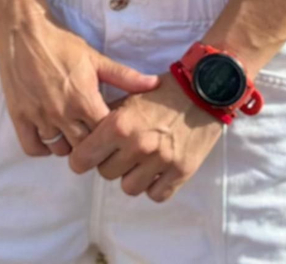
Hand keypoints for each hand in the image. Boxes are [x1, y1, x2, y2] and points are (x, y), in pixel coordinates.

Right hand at [0, 0, 160, 160]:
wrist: (23, 31)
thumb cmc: (60, 43)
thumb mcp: (95, 58)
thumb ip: (125, 77)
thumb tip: (155, 84)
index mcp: (84, 100)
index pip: (106, 136)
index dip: (111, 136)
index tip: (111, 130)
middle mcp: (62, 113)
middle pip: (84, 148)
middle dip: (92, 145)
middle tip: (93, 137)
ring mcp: (40, 116)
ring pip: (60, 149)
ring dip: (68, 145)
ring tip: (71, 133)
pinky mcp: (19, 116)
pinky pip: (33, 147)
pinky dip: (43, 147)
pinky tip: (50, 136)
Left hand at [66, 77, 224, 201]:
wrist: (202, 92)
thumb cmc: (161, 92)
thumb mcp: (127, 97)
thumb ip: (105, 116)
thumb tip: (85, 135)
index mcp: (118, 125)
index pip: (83, 158)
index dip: (82, 158)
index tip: (87, 156)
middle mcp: (137, 146)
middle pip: (106, 173)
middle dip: (109, 163)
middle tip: (120, 152)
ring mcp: (160, 161)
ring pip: (129, 188)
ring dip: (131, 176)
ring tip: (139, 161)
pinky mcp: (181, 172)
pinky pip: (156, 195)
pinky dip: (154, 186)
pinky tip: (156, 171)